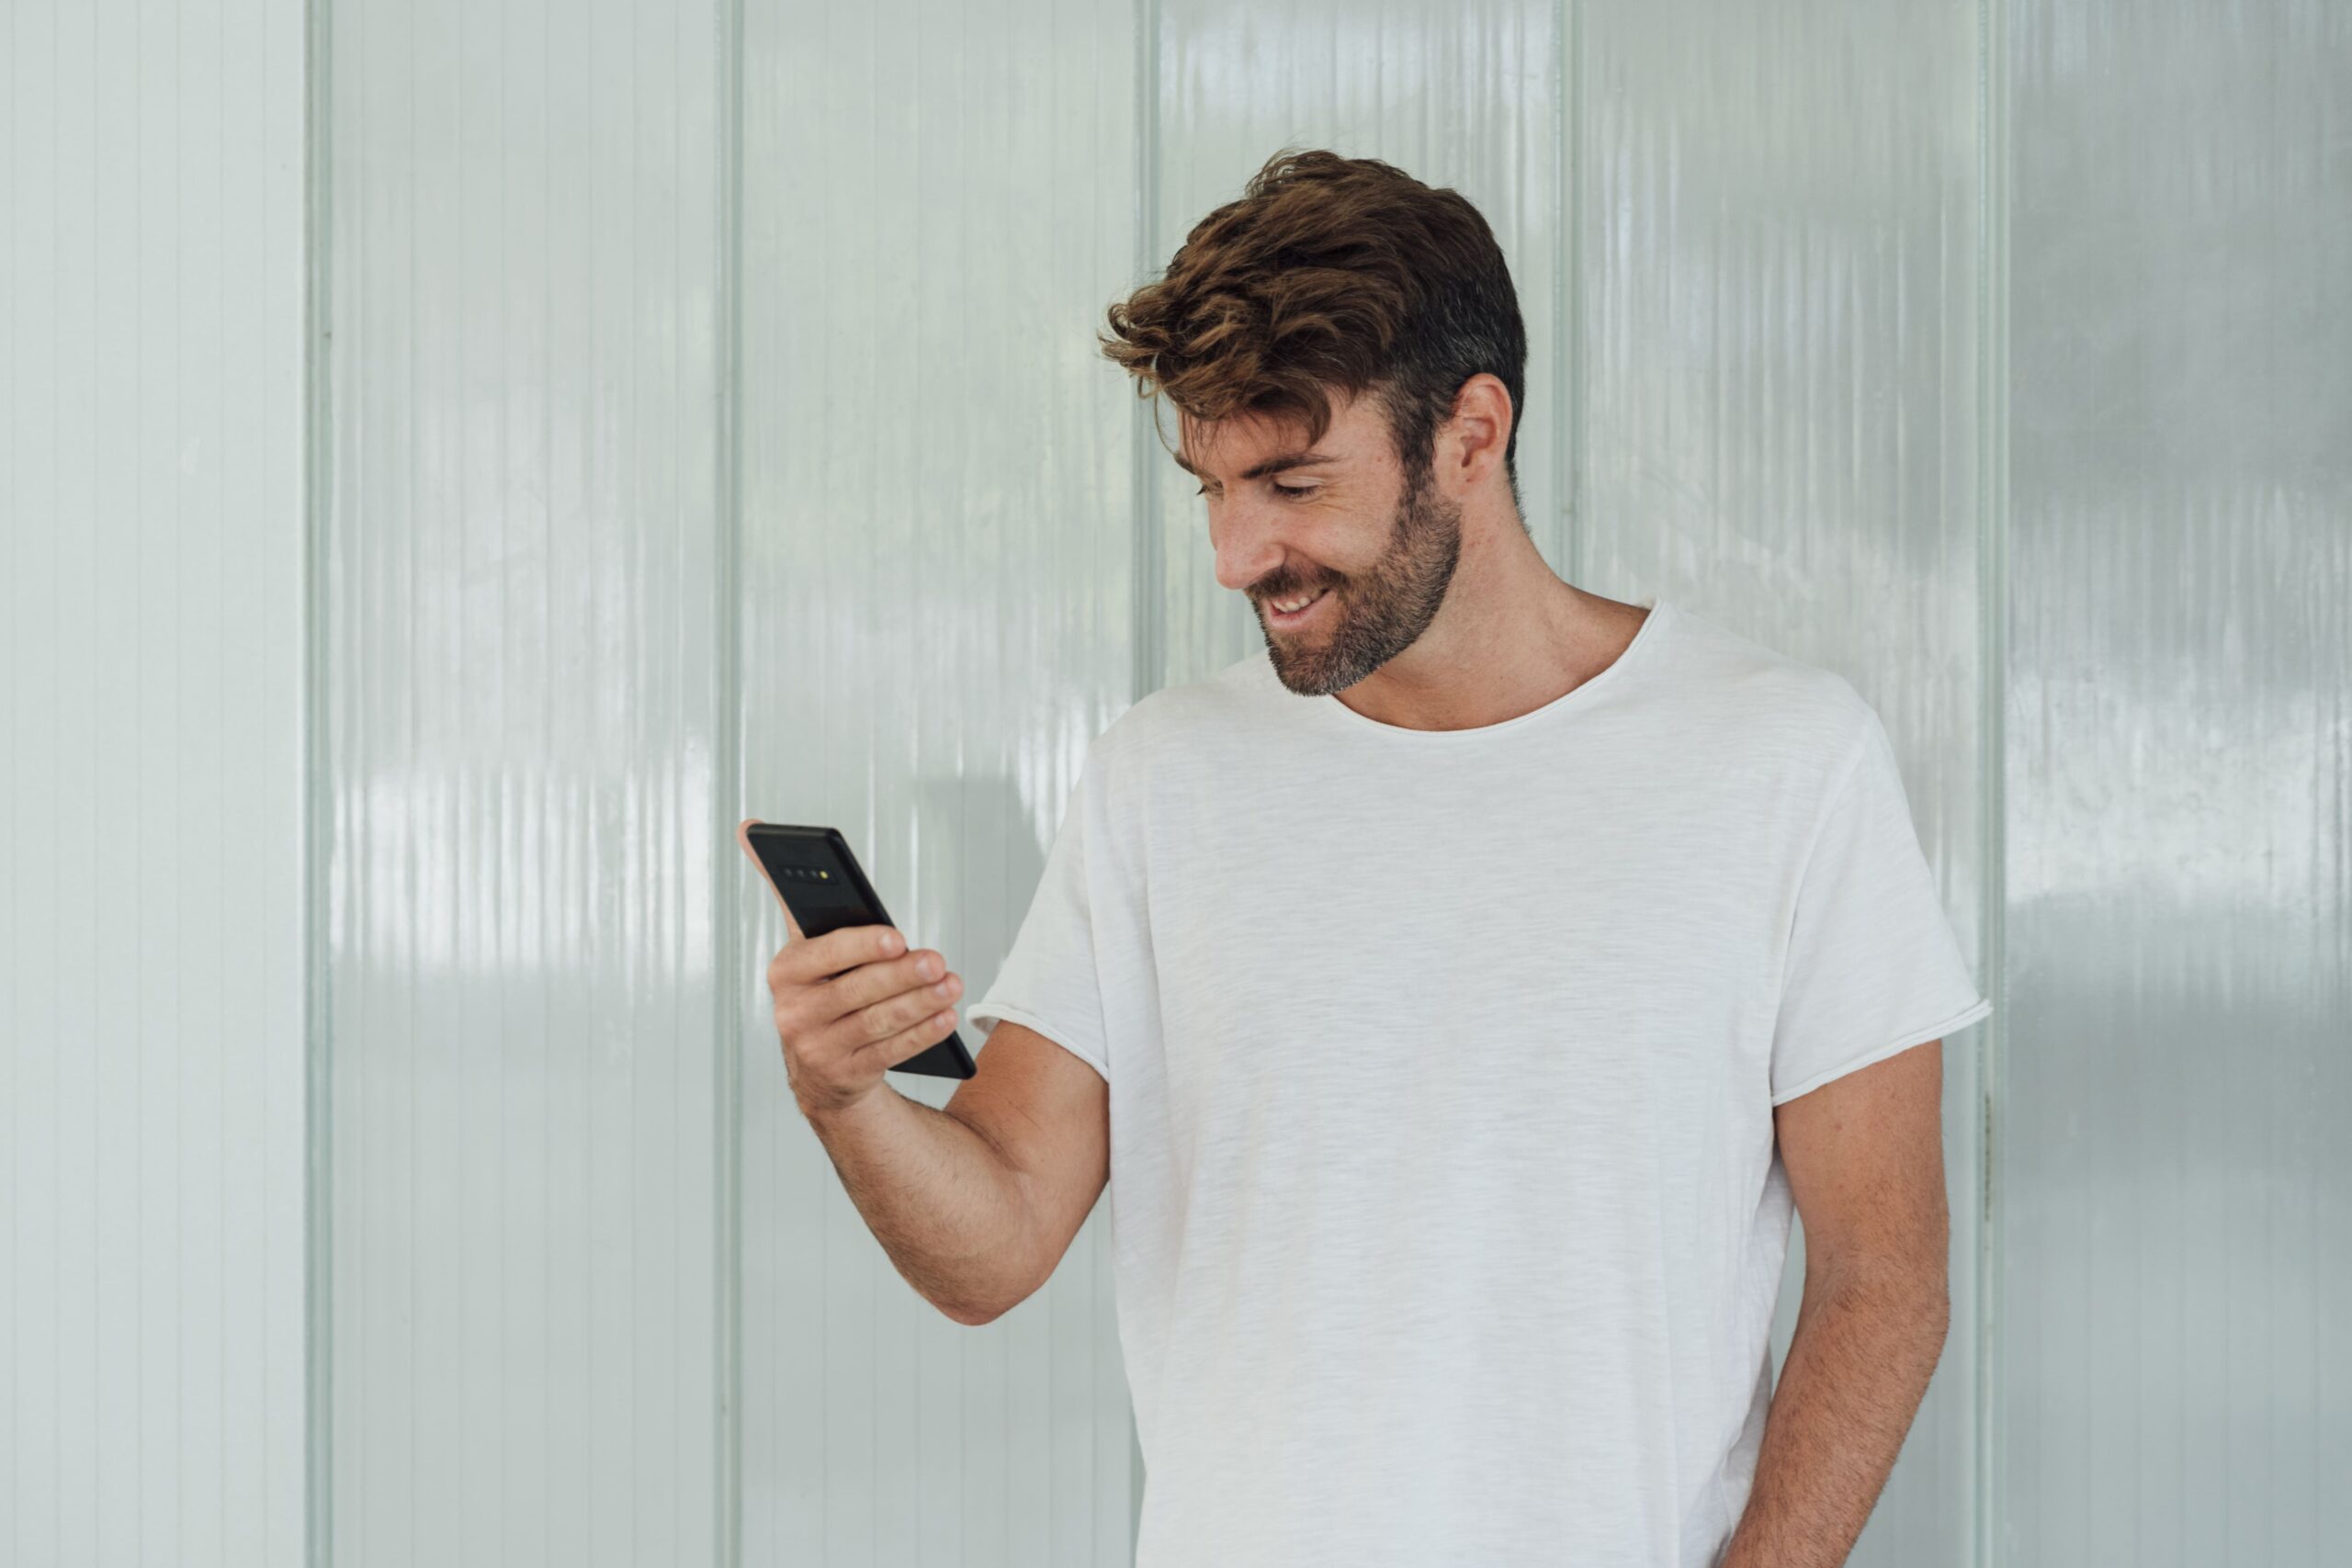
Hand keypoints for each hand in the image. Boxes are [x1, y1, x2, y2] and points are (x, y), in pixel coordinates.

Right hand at [736, 820, 964, 1115]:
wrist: (821, 1066)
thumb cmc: (824, 986)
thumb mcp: (806, 944)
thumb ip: (787, 891)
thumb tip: (750, 828)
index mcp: (786, 971)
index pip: (823, 954)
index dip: (860, 946)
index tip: (896, 936)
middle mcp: (793, 1012)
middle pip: (857, 990)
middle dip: (902, 975)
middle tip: (938, 960)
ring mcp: (817, 1049)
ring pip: (876, 1022)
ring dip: (919, 1003)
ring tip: (951, 983)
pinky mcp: (843, 1076)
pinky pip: (888, 1053)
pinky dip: (921, 1034)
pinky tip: (945, 1017)